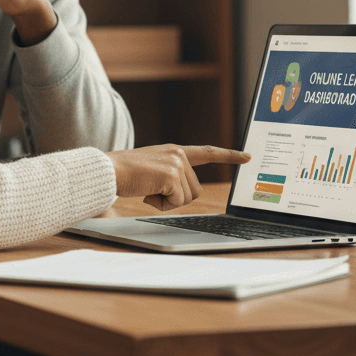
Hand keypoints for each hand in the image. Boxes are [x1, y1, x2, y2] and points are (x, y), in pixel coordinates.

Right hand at [107, 145, 251, 211]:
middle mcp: (178, 154)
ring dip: (167, 202)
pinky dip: (160, 204)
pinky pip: (176, 202)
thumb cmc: (126, 174)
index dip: (228, 155)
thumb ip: (170, 176)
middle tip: (153, 191)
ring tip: (147, 189)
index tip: (247, 156)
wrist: (109, 170)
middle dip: (175, 198)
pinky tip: (146, 193)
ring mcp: (176, 163)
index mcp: (175, 151)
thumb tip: (181, 193)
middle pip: (195, 191)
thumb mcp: (153, 170)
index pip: (207, 152)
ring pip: (186, 198)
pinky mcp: (171, 175)